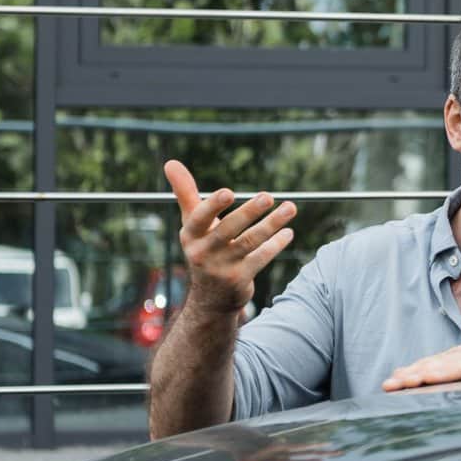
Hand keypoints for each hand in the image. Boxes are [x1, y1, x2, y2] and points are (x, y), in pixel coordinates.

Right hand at [165, 159, 297, 315]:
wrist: (210, 297)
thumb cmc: (203, 248)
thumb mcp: (192, 223)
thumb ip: (185, 193)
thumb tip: (170, 162)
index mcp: (190, 235)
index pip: (199, 218)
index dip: (213, 206)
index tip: (228, 192)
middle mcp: (203, 252)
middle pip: (228, 229)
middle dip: (249, 212)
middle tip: (268, 196)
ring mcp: (221, 267)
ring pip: (250, 242)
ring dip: (272, 224)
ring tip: (290, 207)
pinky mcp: (239, 279)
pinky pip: (261, 258)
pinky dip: (276, 244)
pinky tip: (288, 232)